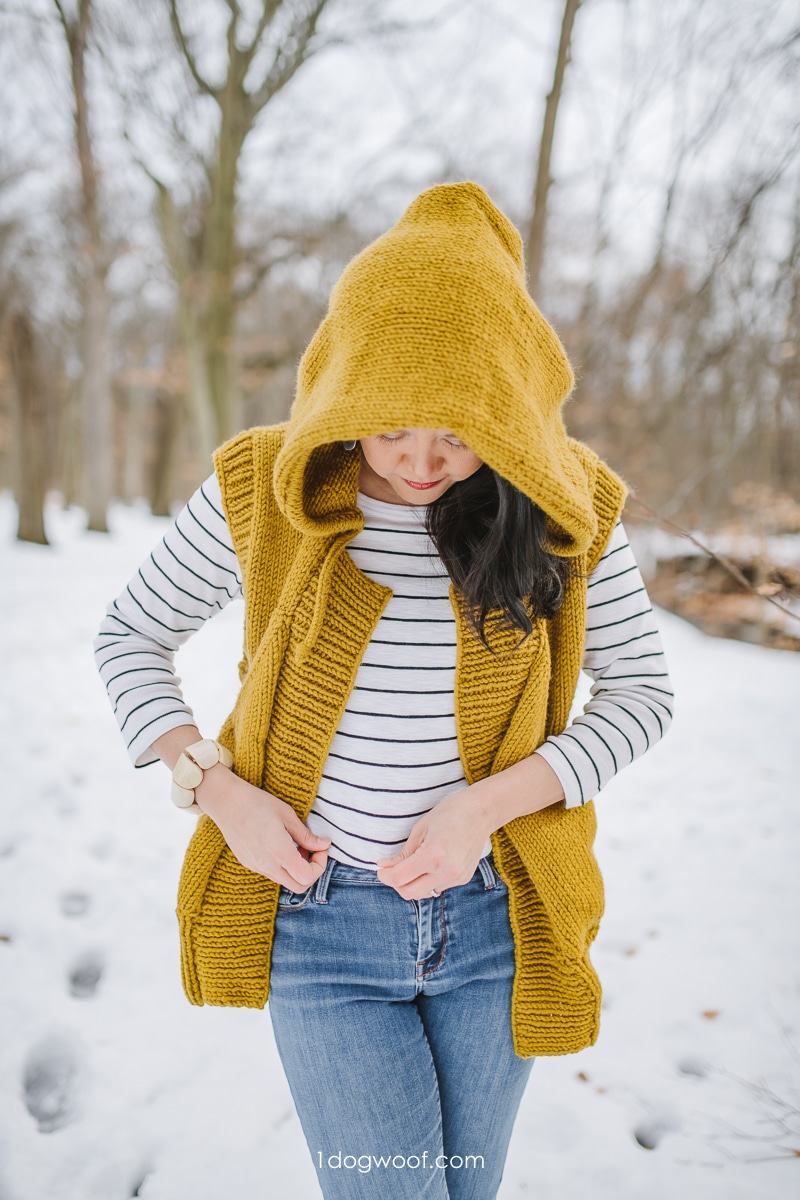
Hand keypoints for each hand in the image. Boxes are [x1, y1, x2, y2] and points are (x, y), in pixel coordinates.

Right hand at [196, 763, 330, 892]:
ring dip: (296, 869)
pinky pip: (271, 873)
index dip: (320, 865)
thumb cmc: (257, 803)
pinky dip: (282, 865)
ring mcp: (255, 867)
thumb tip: (324, 845)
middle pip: (298, 887)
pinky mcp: (248, 864)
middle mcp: (267, 865)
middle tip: (312, 850)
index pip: (307, 877)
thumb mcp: (287, 815)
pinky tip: (280, 845)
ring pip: (284, 880)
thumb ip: (306, 835)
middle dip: (311, 872)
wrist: (226, 801)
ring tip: (296, 844)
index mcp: (279, 853)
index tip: (320, 847)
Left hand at [375, 789, 489, 900]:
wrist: (481, 812)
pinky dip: (429, 880)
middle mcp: (446, 871)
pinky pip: (438, 887)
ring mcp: (456, 878)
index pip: (399, 878)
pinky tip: (432, 864)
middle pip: (409, 893)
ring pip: (424, 893)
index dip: (384, 876)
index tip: (381, 869)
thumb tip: (385, 867)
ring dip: (413, 883)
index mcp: (432, 856)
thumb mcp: (421, 829)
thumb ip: (404, 853)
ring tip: (414, 864)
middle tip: (393, 869)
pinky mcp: (463, 879)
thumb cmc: (450, 813)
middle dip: (397, 883)